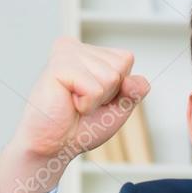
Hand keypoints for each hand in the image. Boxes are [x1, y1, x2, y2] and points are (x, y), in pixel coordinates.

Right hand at [0, 36, 149, 192]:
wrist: (54, 145)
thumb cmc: (80, 127)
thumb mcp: (117, 109)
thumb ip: (133, 92)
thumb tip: (137, 81)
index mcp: (89, 52)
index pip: (126, 59)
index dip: (119, 87)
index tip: (96, 99)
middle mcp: (77, 47)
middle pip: (121, 65)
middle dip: (109, 93)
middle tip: (83, 103)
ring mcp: (67, 53)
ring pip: (110, 77)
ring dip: (96, 101)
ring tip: (74, 104)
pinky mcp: (59, 66)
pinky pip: (94, 88)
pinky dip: (87, 105)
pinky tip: (68, 104)